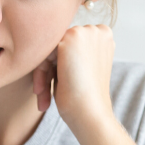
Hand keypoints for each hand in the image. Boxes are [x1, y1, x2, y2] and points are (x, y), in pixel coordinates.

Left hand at [32, 24, 144, 144]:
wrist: (90, 114)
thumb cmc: (86, 100)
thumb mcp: (82, 71)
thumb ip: (71, 54)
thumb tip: (49, 49)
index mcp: (104, 38)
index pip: (71, 48)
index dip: (59, 69)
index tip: (54, 90)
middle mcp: (97, 31)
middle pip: (59, 47)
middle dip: (49, 73)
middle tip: (43, 99)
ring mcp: (86, 32)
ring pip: (49, 50)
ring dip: (43, 77)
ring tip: (42, 101)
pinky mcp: (71, 36)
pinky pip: (44, 51)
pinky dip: (39, 73)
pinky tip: (40, 92)